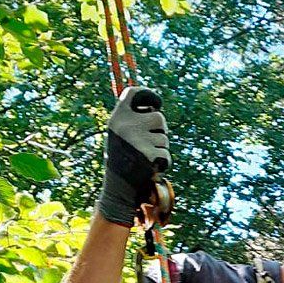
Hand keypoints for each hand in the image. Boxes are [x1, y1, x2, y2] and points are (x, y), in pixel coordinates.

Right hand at [97, 86, 170, 226]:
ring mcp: (136, 139)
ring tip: (147, 158)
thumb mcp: (120, 136)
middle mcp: (125, 125)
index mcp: (117, 117)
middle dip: (160, 131)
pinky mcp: (147, 155)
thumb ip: (133, 120)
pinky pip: (166, 154)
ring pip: (164, 138)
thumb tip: (155, 107)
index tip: (157, 103)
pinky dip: (164, 163)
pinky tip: (152, 169)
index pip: (135, 93)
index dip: (149, 95)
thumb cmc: (122, 161)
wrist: (117, 189)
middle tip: (150, 143)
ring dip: (161, 148)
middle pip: (159, 117)